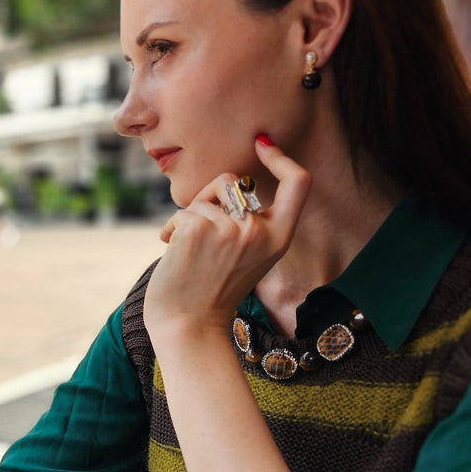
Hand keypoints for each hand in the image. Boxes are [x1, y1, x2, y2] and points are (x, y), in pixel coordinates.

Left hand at [144, 137, 309, 344]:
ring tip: (188, 253)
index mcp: (279, 238)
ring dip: (188, 218)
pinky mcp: (200, 228)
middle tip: (201, 238)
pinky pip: (182, 211)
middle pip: (233, 182)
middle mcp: (259, 231)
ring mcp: (230, 229)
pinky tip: (174, 253)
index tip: (263, 144)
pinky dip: (171, 230)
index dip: (282, 158)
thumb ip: (249, 223)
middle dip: (208, 199)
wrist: (189, 327)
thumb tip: (235, 183)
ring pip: (203, 197)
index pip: (298, 183)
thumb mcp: (247, 256)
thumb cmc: (212, 291)